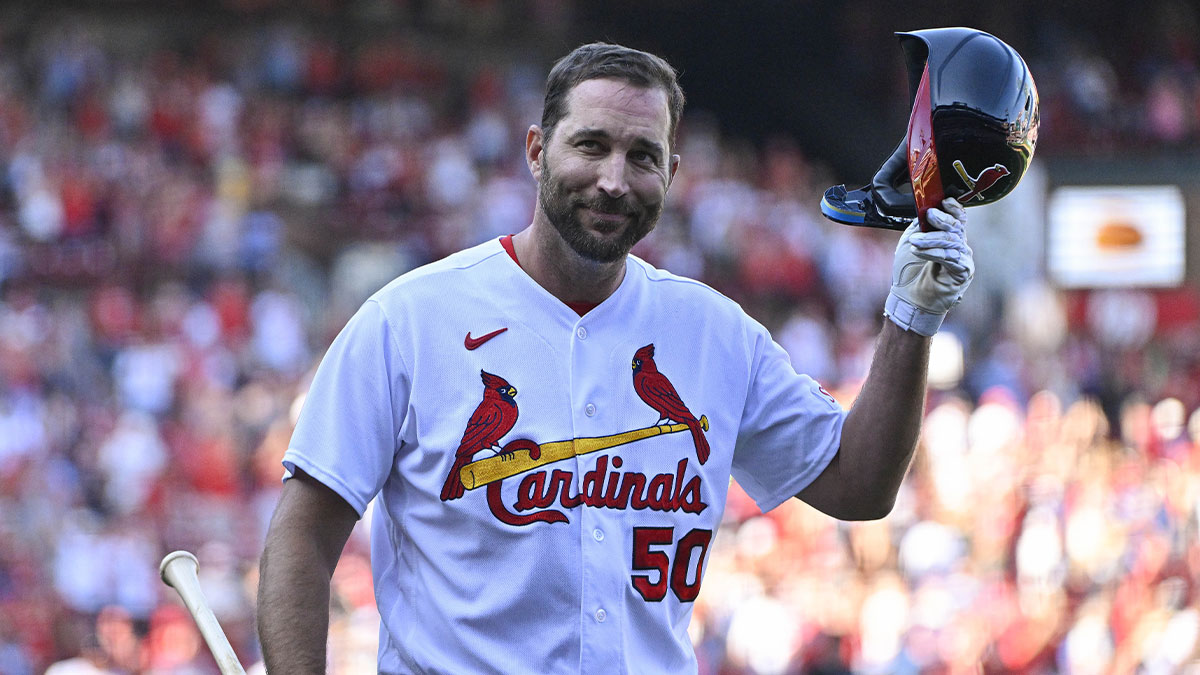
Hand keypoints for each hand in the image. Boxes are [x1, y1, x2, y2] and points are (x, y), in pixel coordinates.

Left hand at [884, 198, 973, 335]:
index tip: (945, 200)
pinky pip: (951, 258)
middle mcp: (959, 246)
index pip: (958, 218)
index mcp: (949, 237)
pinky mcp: (962, 273)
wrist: (908, 298)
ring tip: (915, 241)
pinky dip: (934, 253)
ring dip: (931, 239)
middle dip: (942, 220)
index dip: (954, 208)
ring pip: (951, 242)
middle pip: (955, 228)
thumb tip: (922, 212)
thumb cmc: (909, 271)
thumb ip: (918, 226)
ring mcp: (963, 259)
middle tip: (929, 215)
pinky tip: (920, 252)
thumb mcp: (910, 241)